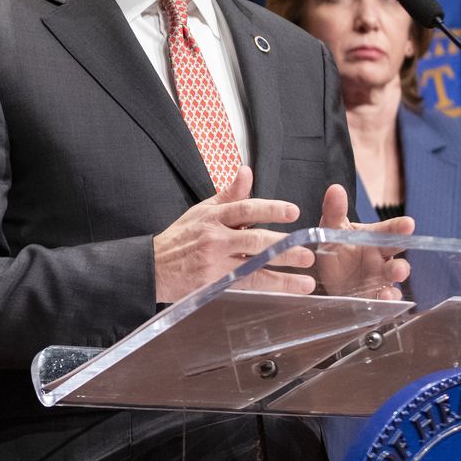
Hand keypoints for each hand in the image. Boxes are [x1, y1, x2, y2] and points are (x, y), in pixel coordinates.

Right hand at [152, 166, 313, 301]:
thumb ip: (228, 194)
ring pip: (254, 265)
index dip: (270, 209)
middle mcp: (215, 238)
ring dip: (283, 271)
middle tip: (306, 247)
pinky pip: (247, 284)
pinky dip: (270, 286)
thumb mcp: (201, 211)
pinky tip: (290, 288)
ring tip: (308, 275)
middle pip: (254, 239)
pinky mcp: (213, 283)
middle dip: (283, 244)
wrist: (152, 267)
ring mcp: (214, 262)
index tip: (292, 211)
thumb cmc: (179, 238)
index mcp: (213, 217)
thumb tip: (247, 172)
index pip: (245, 208)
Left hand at [311, 183, 413, 298]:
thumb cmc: (334, 248)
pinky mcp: (374, 296)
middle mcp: (381, 257)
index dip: (400, 228)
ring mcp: (380, 278)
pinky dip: (386, 300)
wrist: (322, 276)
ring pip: (394, 279)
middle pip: (396, 256)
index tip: (408, 225)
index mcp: (374, 237)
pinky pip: (385, 298)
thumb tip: (335, 188)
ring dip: (395, 280)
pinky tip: (383, 299)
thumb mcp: (330, 229)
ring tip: (391, 284)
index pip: (390, 230)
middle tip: (400, 266)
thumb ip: (334, 211)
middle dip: (401, 262)